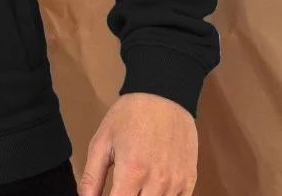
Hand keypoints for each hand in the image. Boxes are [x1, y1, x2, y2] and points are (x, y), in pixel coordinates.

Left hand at [78, 93, 197, 195]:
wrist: (163, 95)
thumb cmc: (129, 115)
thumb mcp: (102, 141)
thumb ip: (92, 176)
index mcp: (132, 171)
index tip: (110, 195)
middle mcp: (157, 181)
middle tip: (121, 189)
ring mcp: (176, 183)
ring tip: (136, 187)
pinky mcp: (189, 182)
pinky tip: (152, 190)